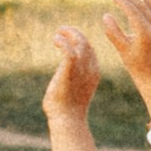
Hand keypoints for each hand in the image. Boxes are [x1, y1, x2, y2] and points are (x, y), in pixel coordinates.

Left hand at [42, 23, 101, 150]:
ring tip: (58, 32)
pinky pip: (69, 50)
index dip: (81, 42)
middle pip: (86, 44)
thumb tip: (62, 80)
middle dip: (75, 34)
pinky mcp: (69, 71)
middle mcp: (90, 68)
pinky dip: (63, 42)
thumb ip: (72, 80)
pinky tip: (56, 40)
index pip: (91, 51)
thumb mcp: (74, 92)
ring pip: (80, 42)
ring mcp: (81, 69)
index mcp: (94, 73)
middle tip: (62, 30)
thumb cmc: (67, 110)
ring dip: (69, 34)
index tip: (69, 38)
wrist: (67, 120)